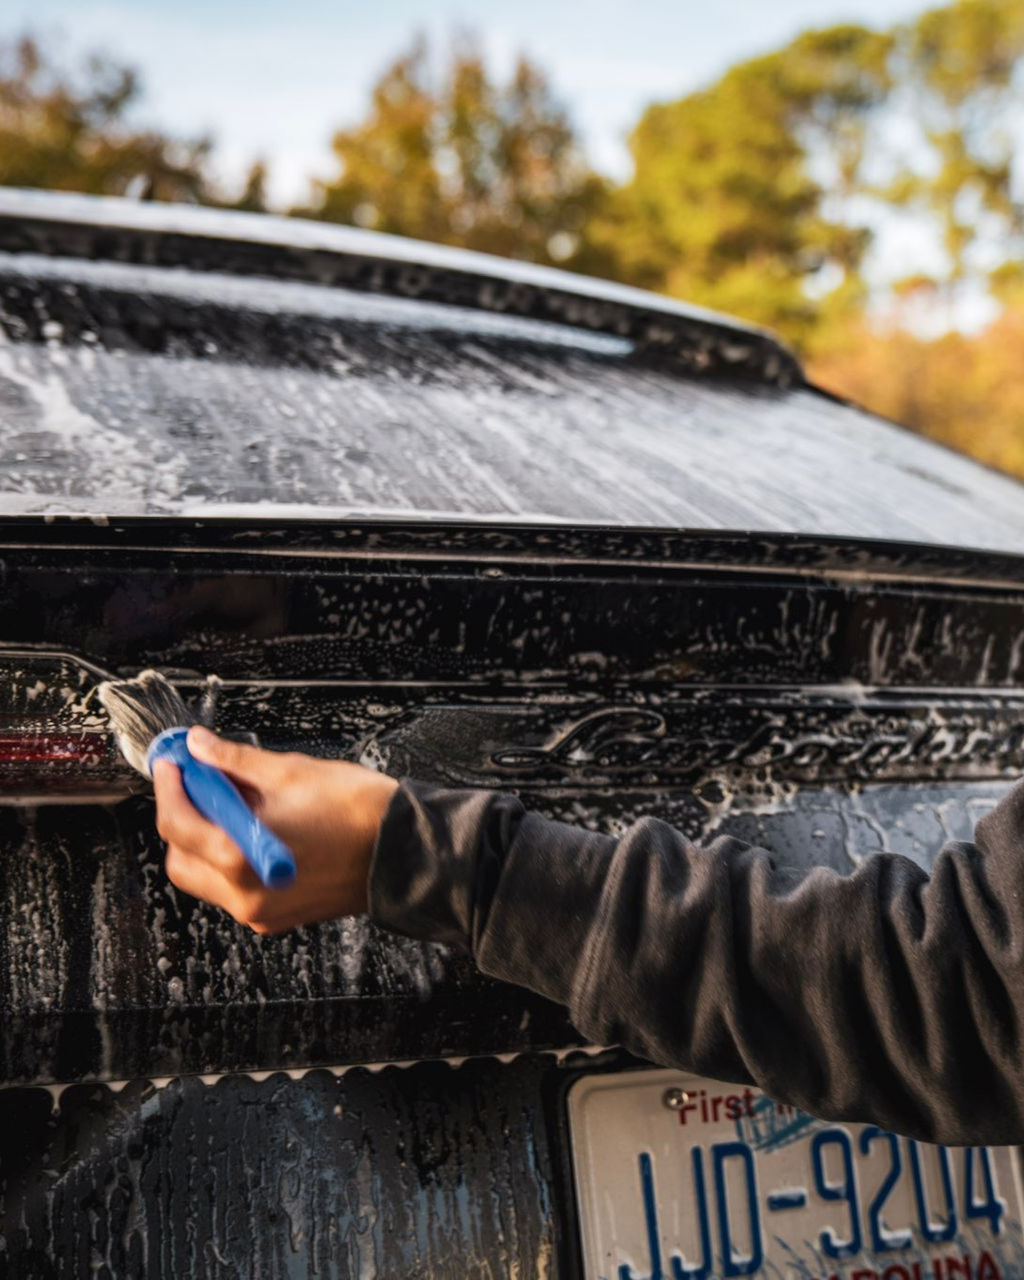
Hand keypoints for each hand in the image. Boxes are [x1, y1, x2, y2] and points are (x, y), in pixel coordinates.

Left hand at [152, 726, 398, 933]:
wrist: (406, 850)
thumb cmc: (359, 814)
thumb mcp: (290, 772)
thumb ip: (234, 762)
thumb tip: (202, 748)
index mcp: (240, 856)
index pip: (177, 824)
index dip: (171, 788)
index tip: (174, 765)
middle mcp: (245, 893)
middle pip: (182, 860)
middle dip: (185, 820)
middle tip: (202, 784)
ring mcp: (262, 910)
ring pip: (207, 877)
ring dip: (209, 840)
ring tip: (239, 804)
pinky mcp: (278, 915)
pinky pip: (236, 888)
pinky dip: (233, 858)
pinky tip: (257, 827)